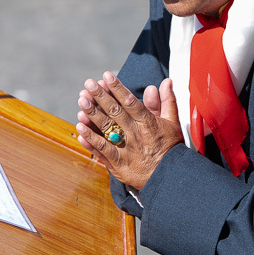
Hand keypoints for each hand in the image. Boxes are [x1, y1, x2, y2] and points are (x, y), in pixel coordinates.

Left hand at [76, 72, 184, 189]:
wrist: (170, 178)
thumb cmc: (171, 149)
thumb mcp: (173, 123)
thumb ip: (167, 102)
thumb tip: (166, 82)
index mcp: (148, 123)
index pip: (131, 102)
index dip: (118, 88)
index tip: (107, 76)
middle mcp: (136, 135)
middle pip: (115, 113)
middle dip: (101, 97)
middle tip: (88, 84)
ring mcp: (126, 150)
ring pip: (106, 130)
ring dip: (92, 115)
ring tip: (81, 101)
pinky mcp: (119, 165)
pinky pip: (102, 151)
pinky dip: (90, 140)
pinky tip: (80, 129)